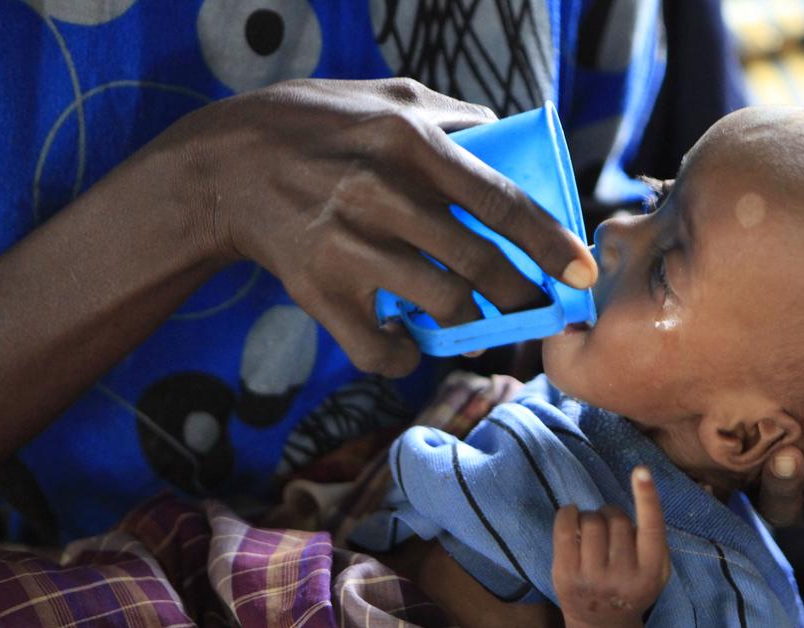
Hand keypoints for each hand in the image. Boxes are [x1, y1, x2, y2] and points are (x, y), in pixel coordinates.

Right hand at [154, 78, 595, 376]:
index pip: (498, 202)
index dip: (548, 242)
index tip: (581, 272)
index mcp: (407, 142)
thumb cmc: (311, 122)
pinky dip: (403, 358)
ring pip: (440, 305)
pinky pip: (376, 346)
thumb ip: (450, 114)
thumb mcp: (384, 94)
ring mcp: (347, 247)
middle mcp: (381, 195)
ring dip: (471, 325)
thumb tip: (505, 133)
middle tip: (537, 308)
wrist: (221, 165)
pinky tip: (409, 346)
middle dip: (521, 296)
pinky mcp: (317, 290)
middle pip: (478, 264)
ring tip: (477, 325)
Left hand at [552, 467, 669, 627]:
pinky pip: (564, 528)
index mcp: (651, 571)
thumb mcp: (656, 571)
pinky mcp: (565, 574)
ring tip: (592, 530)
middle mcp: (623, 574)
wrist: (602, 625)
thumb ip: (654, 540)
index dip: (647, 496)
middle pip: (615, 519)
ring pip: (590, 521)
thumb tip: (643, 493)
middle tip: (610, 527)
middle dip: (611, 514)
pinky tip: (571, 514)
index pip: (651, 527)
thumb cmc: (632, 587)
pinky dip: (567, 514)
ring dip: (590, 517)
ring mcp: (592, 576)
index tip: (641, 470)